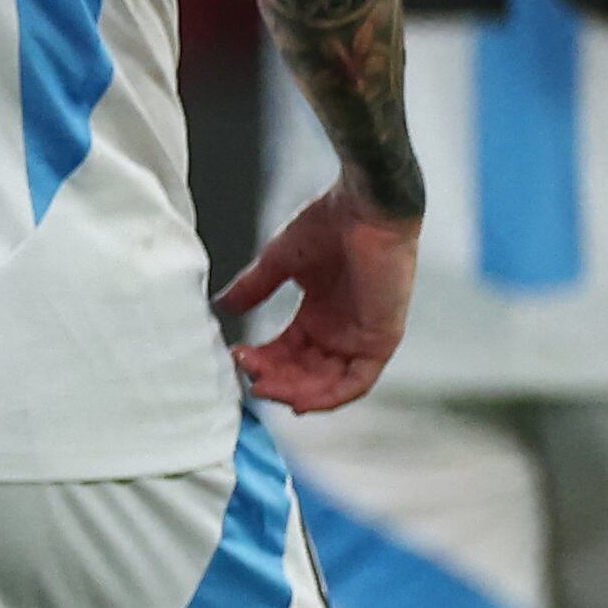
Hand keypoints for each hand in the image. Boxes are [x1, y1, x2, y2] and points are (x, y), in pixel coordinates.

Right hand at [217, 177, 418, 411]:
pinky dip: (329, 396)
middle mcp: (342, 328)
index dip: (264, 360)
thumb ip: (255, 287)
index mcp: (321, 312)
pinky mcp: (382, 337)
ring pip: (328, 383)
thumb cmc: (331, 222)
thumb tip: (225, 304)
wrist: (364, 206)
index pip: (290, 351)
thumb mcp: (280, 261)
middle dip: (276, 380)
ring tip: (267, 387)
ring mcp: (362, 335)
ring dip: (297, 392)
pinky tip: (301, 401)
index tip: (237, 357)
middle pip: (306, 372)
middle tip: (250, 378)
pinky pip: (357, 381)